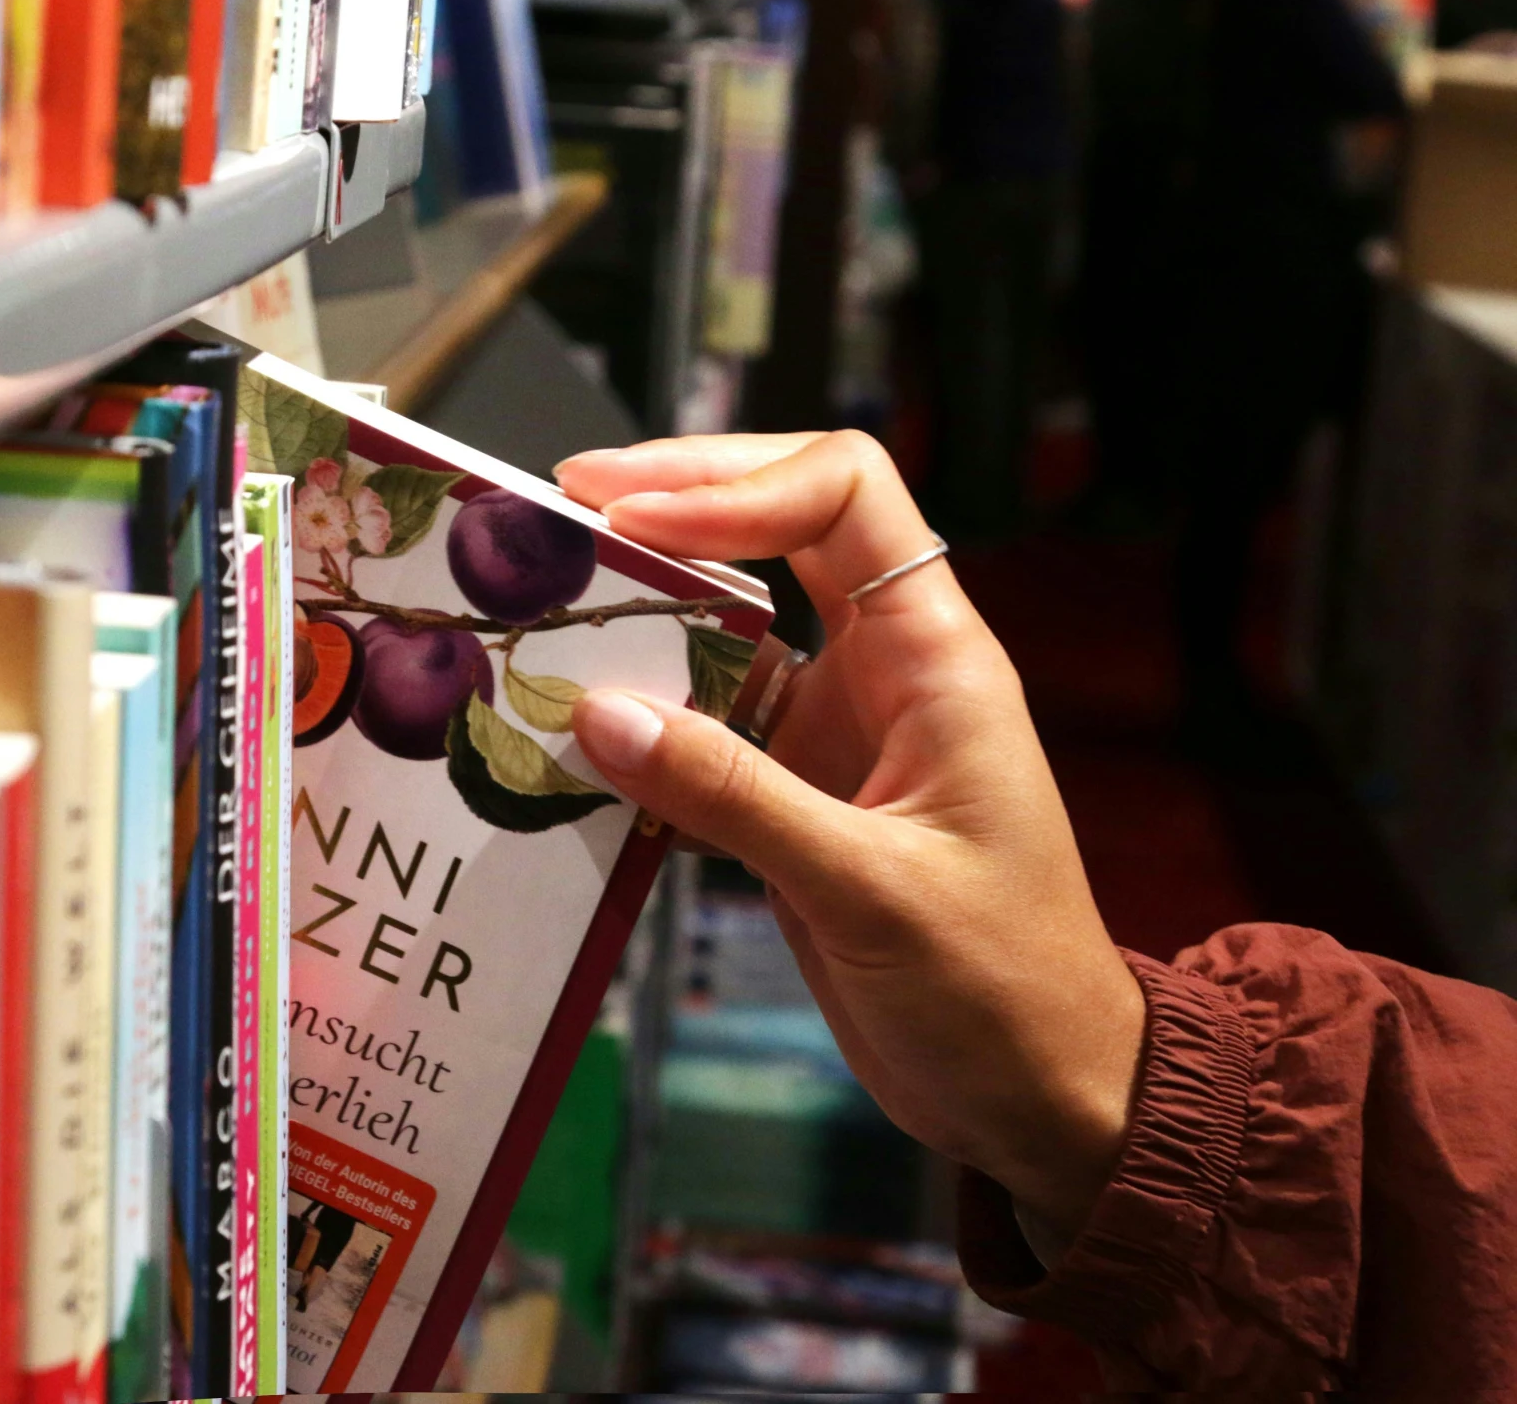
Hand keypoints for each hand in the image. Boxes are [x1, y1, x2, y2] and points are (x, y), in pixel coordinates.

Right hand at [556, 432, 1145, 1244]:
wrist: (1038, 1097)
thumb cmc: (999, 990)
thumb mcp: (869, 894)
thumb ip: (733, 797)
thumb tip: (596, 712)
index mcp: (934, 658)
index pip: (844, 495)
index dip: (735, 485)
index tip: (631, 518)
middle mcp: (882, 669)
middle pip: (780, 524)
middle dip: (675, 500)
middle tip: (561, 506)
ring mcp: (835, 728)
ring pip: (731, 621)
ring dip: (644, 604)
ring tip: (544, 597)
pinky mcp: (796, 793)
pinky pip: (705, 720)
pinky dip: (639, 710)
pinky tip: (570, 720)